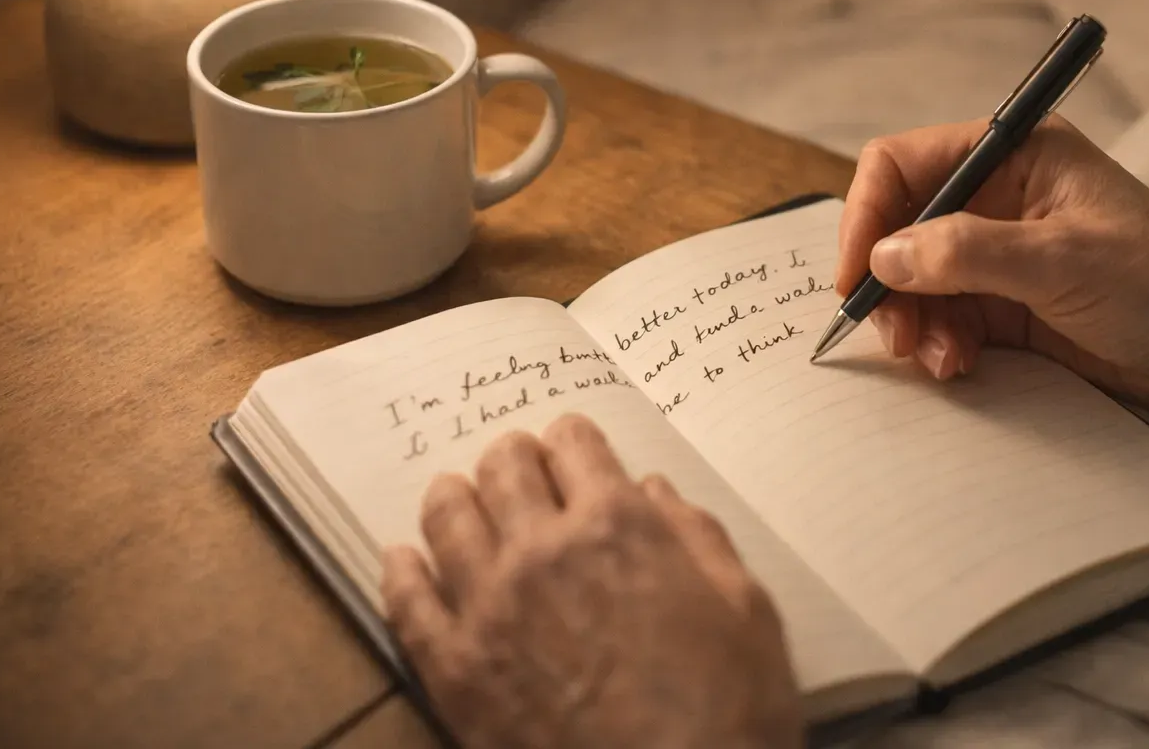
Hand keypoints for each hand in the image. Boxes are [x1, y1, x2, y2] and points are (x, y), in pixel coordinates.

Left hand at [381, 414, 802, 748]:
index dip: (574, 440)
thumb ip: (696, 538)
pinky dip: (403, 571)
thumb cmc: (729, 708)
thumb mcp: (746, 609)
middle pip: (504, 468)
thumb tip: (653, 491)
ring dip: (456, 497)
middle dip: (515, 458)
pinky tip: (403, 559)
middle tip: (518, 467)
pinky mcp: (454, 671)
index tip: (571, 448)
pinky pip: (409, 603)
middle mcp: (542, 551)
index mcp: (617, 526)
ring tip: (457, 496)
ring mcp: (489, 609)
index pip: (574, 444)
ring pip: (448, 519)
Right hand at [838, 115, 1148, 432]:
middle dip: (888, 281)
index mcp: (1014, 154)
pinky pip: (943, 317)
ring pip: (914, 279)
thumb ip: (966, 252)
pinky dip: (938, 343)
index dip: (866, 215)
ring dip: (913, 321)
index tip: (856, 276)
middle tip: (895, 335)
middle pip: (899, 226)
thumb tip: (884, 258)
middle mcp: (999, 196)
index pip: (903, 164)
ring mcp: (999, 253)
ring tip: (940, 360)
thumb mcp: (1061, 261)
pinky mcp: (1006, 304)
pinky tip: (959, 365)